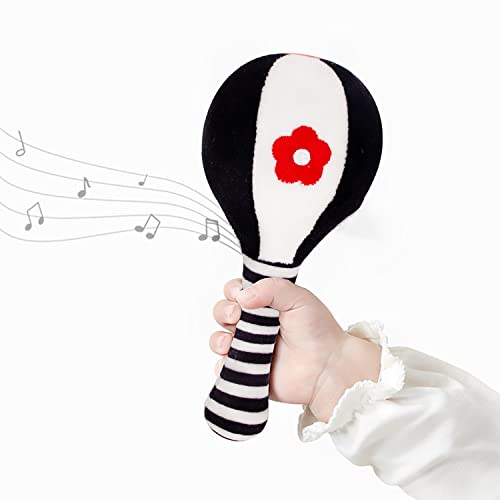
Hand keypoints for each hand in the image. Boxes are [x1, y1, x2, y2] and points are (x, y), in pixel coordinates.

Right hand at [209, 278, 381, 422]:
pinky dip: (222, 365)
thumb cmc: (318, 330)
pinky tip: (233, 360)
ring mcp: (248, 349)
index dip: (232, 291)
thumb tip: (242, 296)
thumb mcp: (299, 297)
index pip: (236, 292)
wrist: (328, 367)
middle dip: (223, 311)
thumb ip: (271, 288)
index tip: (239, 295)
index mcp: (263, 304)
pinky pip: (223, 368)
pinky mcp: (247, 371)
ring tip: (230, 342)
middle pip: (222, 313)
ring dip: (218, 339)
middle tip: (236, 315)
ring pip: (218, 340)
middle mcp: (252, 325)